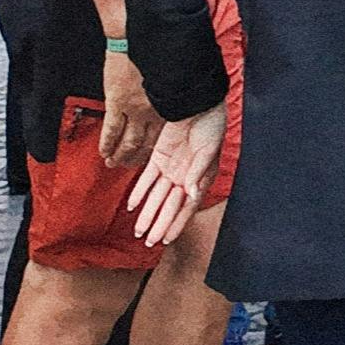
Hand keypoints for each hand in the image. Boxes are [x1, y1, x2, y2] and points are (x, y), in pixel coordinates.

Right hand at [98, 56, 162, 169]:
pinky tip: (104, 152)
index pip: (162, 135)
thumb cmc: (157, 51)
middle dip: (136, 158)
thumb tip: (169, 101)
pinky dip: (107, 143)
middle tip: (128, 165)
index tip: (149, 157)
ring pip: (128, 141)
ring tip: (113, 164)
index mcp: (169, 103)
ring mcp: (135, 108)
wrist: (136, 36)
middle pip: (146, 142)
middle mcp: (155, 110)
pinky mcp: (117, 102)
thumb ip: (168, 93)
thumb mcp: (171, 74)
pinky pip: (111, 130)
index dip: (154, 148)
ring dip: (120, 155)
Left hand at [127, 107, 226, 247]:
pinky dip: (140, 191)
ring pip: (156, 196)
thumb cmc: (212, 125)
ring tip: (138, 231)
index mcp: (200, 178)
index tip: (166, 239)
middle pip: (169, 206)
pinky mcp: (159, 158)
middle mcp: (185, 177)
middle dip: (159, 224)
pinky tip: (133, 205)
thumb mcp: (209, 149)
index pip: (187, 207)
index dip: (177, 223)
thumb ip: (198, 172)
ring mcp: (171, 168)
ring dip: (147, 213)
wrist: (197, 102)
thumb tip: (191, 195)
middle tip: (148, 242)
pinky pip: (147, 178)